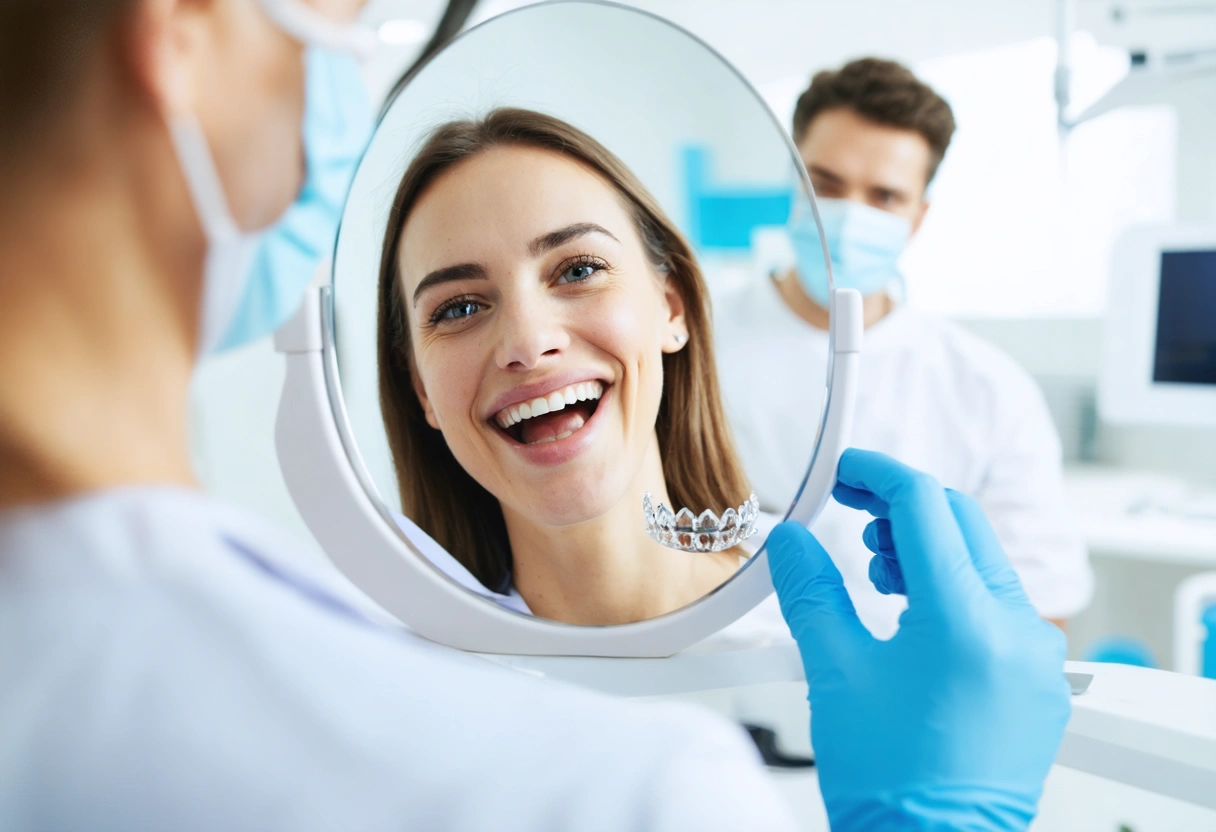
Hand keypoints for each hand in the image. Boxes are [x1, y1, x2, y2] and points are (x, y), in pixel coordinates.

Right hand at [768, 449, 1069, 830]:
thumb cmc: (890, 782)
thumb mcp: (835, 671)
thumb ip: (810, 589)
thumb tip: (790, 541)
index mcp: (967, 618)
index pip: (926, 505)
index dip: (878, 474)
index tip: (847, 469)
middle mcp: (1017, 629)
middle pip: (961, 525)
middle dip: (901, 507)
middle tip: (852, 509)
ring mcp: (1036, 656)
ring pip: (982, 563)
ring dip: (927, 547)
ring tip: (878, 569)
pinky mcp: (1038, 680)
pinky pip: (999, 606)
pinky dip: (954, 588)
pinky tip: (914, 609)